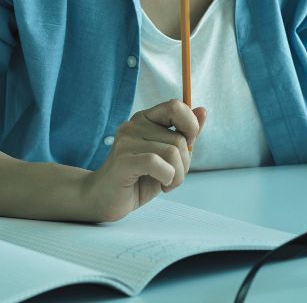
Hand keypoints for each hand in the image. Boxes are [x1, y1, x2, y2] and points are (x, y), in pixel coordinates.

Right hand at [82, 100, 205, 221]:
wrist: (103, 199)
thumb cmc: (138, 178)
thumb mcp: (167, 156)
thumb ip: (184, 135)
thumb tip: (202, 111)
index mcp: (146, 119)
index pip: (175, 106)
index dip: (191, 125)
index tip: (189, 145)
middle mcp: (134, 125)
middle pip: (179, 138)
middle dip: (185, 163)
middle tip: (173, 176)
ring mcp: (126, 142)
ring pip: (172, 152)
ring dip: (178, 174)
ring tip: (166, 183)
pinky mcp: (123, 160)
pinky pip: (157, 162)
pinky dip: (168, 177)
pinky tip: (162, 185)